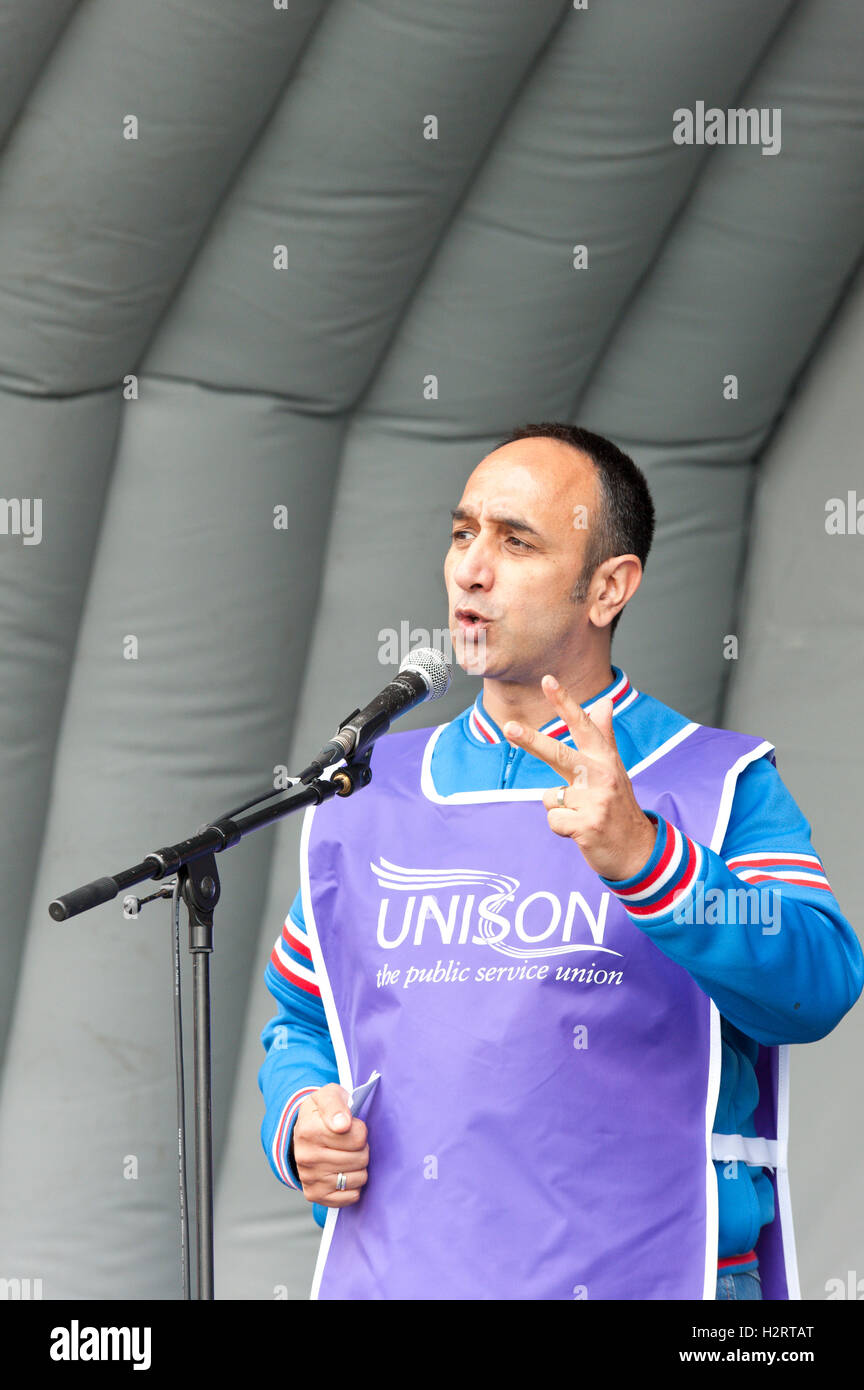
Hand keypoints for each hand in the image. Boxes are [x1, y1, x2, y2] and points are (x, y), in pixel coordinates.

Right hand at [292, 1083, 368, 1207]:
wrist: (304, 1132)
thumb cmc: (321, 1113)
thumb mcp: (329, 1095)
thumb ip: (336, 1104)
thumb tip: (343, 1124)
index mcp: (308, 1130)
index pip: (358, 1136)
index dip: (360, 1129)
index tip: (351, 1125)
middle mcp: (306, 1156)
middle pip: (361, 1158)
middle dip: (361, 1148)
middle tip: (350, 1142)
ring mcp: (309, 1178)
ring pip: (359, 1178)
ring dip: (359, 1166)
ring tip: (347, 1156)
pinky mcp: (315, 1195)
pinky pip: (351, 1196)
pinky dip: (353, 1185)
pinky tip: (344, 1172)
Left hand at [502, 673, 656, 881]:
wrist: (638, 850)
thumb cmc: (618, 804)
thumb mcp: (614, 767)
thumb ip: (605, 734)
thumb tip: (605, 700)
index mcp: (605, 758)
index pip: (583, 725)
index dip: (564, 702)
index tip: (547, 679)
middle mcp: (602, 775)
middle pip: (558, 753)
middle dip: (531, 740)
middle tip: (508, 727)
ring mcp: (596, 801)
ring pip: (550, 797)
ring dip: (560, 809)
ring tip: (582, 815)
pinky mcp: (588, 825)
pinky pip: (553, 820)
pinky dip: (561, 827)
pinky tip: (581, 831)